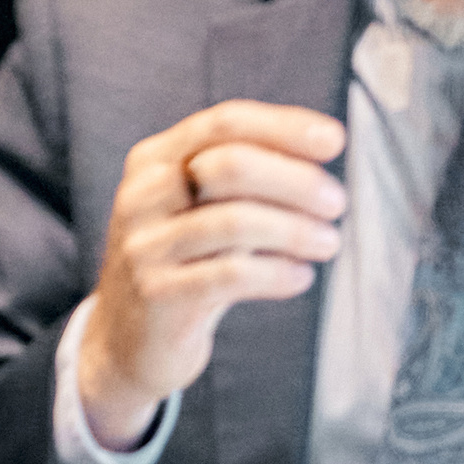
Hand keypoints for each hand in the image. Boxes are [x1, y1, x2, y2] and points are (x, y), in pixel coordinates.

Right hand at [78, 100, 346, 448]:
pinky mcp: (158, 295)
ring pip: (235, 221)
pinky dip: (278, 273)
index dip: (285, 127)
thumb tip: (322, 145)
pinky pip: (232, 275)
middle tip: (337, 203)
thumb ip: (244, 176)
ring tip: (328, 243)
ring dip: (295, 230)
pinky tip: (301, 277)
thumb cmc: (184, 263)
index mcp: (154, 160)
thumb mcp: (201, 209)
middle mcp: (142, 196)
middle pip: (232, 165)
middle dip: (297, 180)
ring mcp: (145, 246)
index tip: (334, 141)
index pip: (225, 122)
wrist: (127, 340)